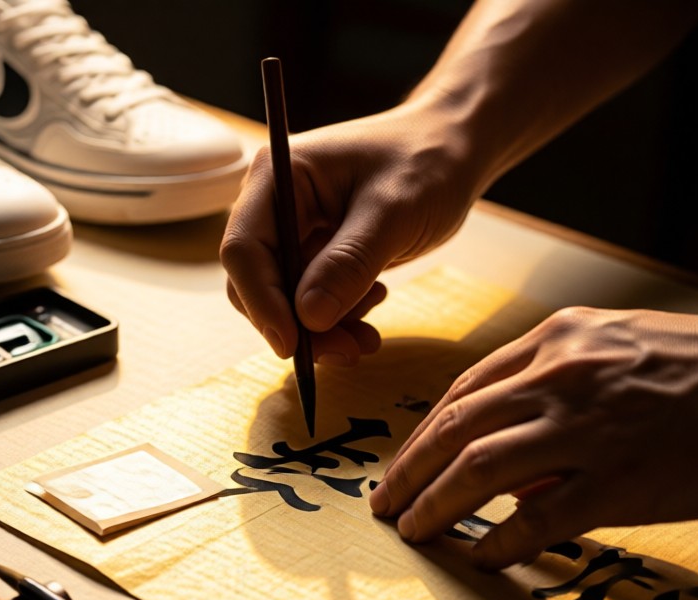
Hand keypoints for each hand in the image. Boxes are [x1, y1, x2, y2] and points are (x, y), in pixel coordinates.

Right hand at [220, 100, 480, 364]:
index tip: (292, 344)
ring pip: (283, 299)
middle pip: (257, 281)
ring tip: (367, 334)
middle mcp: (273, 204)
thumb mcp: (394, 211)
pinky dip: (336, 319)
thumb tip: (308, 316)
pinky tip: (371, 309)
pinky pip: (308, 300)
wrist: (453, 151)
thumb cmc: (427, 163)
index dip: (262, 300)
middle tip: (344, 351)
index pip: (244, 248)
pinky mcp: (314, 253)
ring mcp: (293, 231)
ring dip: (320, 329)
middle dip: (295, 323)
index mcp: (278, 176)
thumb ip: (350, 262)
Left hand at [369, 307, 697, 568]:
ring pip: (479, 469)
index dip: (422, 434)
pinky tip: (479, 558)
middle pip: (454, 429)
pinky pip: (539, 520)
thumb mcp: (621, 346)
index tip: (401, 464)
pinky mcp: (622, 481)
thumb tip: (506, 454)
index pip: (464, 391)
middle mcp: (562, 377)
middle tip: (383, 505)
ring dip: (433, 505)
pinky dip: (499, 542)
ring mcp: (589, 428)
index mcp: (559, 340)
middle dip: (407, 472)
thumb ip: (555, 383)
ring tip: (411, 532)